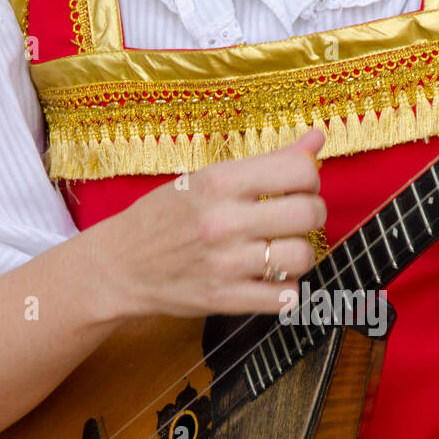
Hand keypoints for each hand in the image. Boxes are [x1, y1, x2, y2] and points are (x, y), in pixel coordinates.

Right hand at [89, 128, 326, 320]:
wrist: (119, 266)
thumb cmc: (165, 216)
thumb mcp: (207, 179)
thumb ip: (268, 161)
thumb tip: (318, 137)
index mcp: (218, 182)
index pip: (300, 171)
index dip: (309, 179)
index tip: (297, 187)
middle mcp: (222, 222)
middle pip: (308, 214)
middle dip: (312, 214)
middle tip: (296, 219)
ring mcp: (224, 264)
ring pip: (302, 257)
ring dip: (300, 254)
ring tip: (281, 250)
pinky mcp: (224, 300)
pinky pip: (286, 297)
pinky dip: (286, 290)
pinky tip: (270, 279)